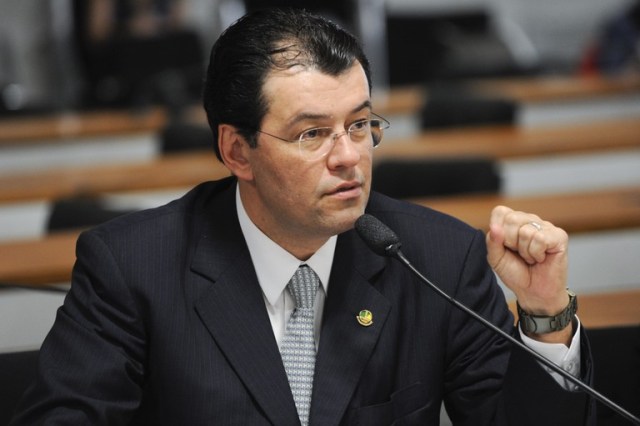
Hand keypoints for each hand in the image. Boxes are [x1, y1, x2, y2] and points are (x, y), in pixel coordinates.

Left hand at [486, 206, 571, 341]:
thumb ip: (492, 242)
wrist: (533, 292)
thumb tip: (494, 227)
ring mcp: (546, 226)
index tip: (505, 246)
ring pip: (526, 231)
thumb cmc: (515, 273)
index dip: (498, 231)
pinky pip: (540, 238)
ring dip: (525, 251)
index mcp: (514, 221)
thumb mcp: (496, 258)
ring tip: (531, 258)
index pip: (500, 212)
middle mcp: (530, 220)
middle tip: (519, 254)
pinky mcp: (559, 236)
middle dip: (511, 243)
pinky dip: (536, 253)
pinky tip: (541, 258)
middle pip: (512, 219)